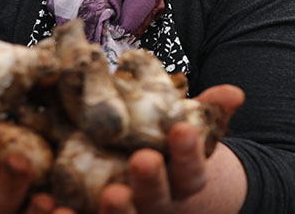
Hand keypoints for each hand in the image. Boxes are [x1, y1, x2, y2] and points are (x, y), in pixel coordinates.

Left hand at [94, 85, 245, 213]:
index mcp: (184, 180)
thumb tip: (234, 93)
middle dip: (152, 181)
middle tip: (144, 159)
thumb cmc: (169, 148)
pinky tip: (61, 210)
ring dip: (118, 209)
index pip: (191, 170)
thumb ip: (210, 113)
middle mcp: (159, 203)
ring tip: (110, 193)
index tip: (182, 128)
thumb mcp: (192, 130)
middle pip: (158, 199)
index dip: (188, 152)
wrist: (154, 182)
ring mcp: (132, 213)